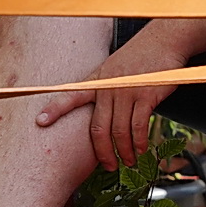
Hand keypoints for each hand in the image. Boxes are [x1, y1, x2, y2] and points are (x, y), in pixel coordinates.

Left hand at [34, 36, 187, 169]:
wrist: (165, 39)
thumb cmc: (143, 54)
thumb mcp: (115, 67)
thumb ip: (106, 87)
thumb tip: (104, 114)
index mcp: (98, 80)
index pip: (71, 95)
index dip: (55, 109)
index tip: (40, 121)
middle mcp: (108, 87)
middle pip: (98, 129)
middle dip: (102, 153)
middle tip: (108, 166)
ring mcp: (126, 90)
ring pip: (119, 131)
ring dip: (124, 152)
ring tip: (129, 161)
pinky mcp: (145, 94)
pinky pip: (138, 126)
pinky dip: (139, 142)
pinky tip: (142, 149)